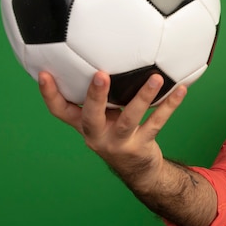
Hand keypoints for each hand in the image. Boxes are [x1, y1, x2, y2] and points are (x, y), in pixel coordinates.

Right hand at [38, 71, 186, 189]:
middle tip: (101, 73)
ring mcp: (120, 142)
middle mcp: (98, 135)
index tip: (44, 72)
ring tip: (155, 77)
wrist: (139, 171)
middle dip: (95, 95)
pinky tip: (181, 89)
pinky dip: (170, 105)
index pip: (60, 111)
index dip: (50, 94)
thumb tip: (103, 54)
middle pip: (91, 116)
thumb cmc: (118, 133)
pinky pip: (157, 122)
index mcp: (84, 125)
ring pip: (129, 118)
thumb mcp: (103, 118)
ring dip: (143, 96)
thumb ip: (99, 96)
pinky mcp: (142, 145)